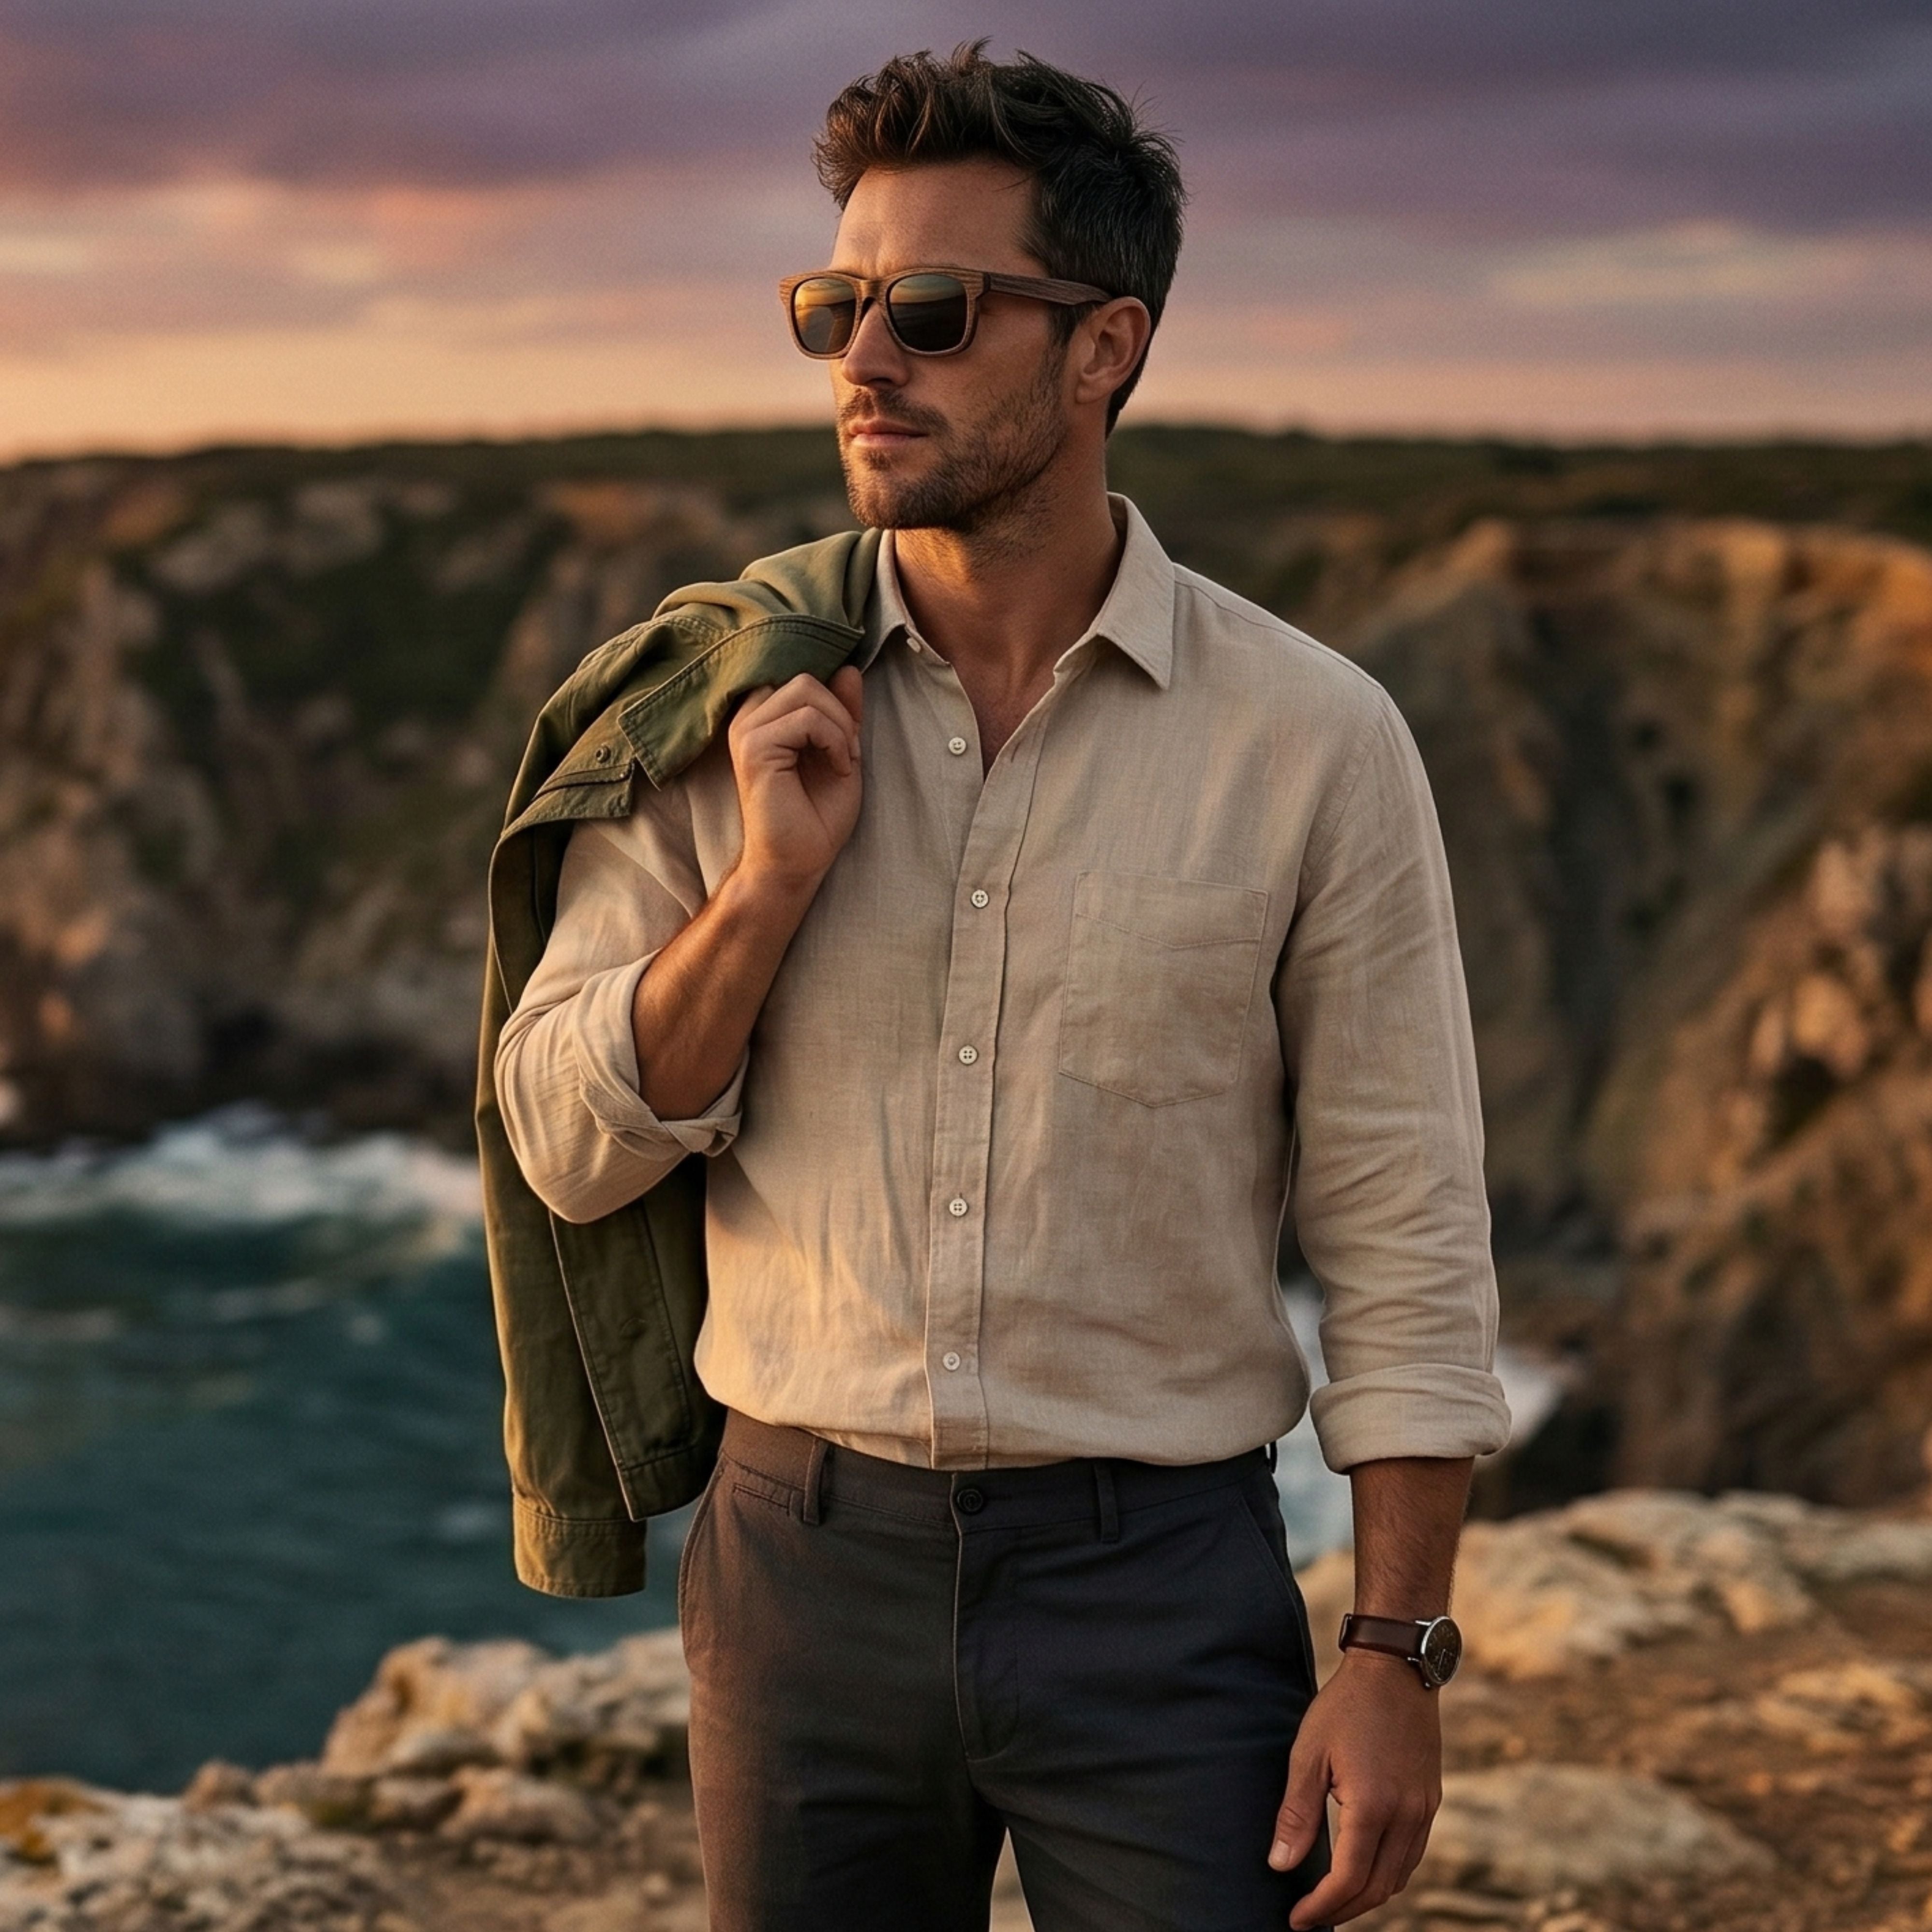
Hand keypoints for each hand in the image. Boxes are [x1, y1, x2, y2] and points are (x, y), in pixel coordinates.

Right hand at [727, 667, 864, 892]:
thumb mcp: (842, 750)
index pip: (803, 678)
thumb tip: (848, 668)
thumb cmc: (818, 815)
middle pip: (805, 679)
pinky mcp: (753, 747)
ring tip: (842, 762)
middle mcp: (749, 719)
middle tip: (847, 753)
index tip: (845, 740)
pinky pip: (807, 718)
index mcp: (765, 718)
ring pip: (806, 689)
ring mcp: (746, 731)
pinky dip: (834, 740)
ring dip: (839, 726)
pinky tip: (838, 769)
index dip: (834, 702)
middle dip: (840, 712)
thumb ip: (842, 711)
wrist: (801, 860)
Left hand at [1271, 1651, 1441, 1927]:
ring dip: (1367, 1896)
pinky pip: (1412, 1854)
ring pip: (1399, 1876)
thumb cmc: (1345, 1706)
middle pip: (1377, 1888)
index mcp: (1374, 1807)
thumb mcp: (1309, 1753)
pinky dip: (1388, 1873)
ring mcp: (1424, 1808)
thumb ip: (1296, 1813)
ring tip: (1333, 1900)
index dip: (1321, 1906)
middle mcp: (1407, 1815)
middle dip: (1343, 1909)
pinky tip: (1364, 1869)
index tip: (1296, 1919)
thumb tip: (1280, 1866)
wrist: (1395, 1668)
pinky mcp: (1431, 1799)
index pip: (1348, 1880)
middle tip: (1310, 1916)